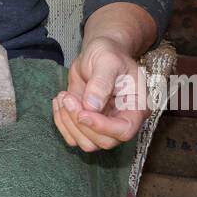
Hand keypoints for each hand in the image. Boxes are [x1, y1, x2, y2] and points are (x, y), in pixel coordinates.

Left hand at [52, 36, 148, 152]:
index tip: (82, 112)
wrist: (98, 53)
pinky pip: (73, 137)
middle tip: (67, 98)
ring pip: (87, 143)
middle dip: (81, 123)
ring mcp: (104, 125)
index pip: (125, 130)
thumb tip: (92, 106)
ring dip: (69, 123)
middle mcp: (121, 121)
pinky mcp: (88, 125)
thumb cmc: (108, 54)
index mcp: (136, 107)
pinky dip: (62, 123)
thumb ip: (101, 83)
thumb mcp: (107, 61)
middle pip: (104, 141)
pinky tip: (59, 101)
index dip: (102, 126)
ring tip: (63, 96)